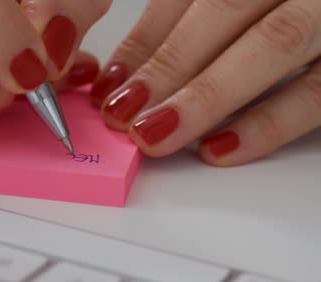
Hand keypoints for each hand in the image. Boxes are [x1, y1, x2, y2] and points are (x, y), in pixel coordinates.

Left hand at [92, 0, 320, 165]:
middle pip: (227, 9)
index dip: (145, 40)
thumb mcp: (251, 1)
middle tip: (121, 113)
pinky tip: (223, 148)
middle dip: (168, 64)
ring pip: (275, 44)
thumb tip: (128, 69)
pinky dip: (272, 121)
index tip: (108, 85)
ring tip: (156, 134)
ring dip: (208, 94)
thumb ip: (197, 17)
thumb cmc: (293, 10)